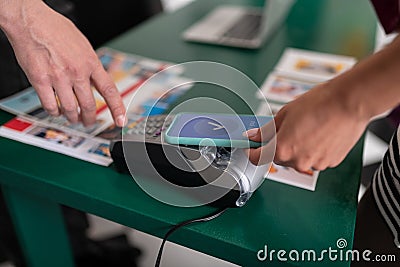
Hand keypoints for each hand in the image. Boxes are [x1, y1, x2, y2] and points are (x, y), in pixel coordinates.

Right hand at [3, 1, 125, 126]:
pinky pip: (50, 105)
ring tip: (73, 118)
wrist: (30, 20)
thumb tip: (95, 79)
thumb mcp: (83, 44)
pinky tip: (56, 111)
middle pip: (89, 105)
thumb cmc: (55, 28)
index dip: (117, 108)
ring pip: (71, 109)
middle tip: (89, 122)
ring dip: (73, 117)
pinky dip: (55, 112)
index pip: (109, 91)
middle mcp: (77, 72)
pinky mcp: (40, 81)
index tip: (121, 120)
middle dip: (90, 118)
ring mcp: (59, 78)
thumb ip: (90, 64)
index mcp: (91, 62)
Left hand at [246, 83, 369, 171]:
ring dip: (298, 148)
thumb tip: (254, 137)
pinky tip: (320, 133)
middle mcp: (298, 161)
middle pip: (279, 158)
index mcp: (282, 149)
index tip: (251, 146)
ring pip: (298, 159)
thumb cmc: (319, 103)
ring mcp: (316, 164)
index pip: (258, 157)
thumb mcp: (284, 113)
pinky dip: (314, 149)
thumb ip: (267, 130)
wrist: (349, 102)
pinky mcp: (330, 162)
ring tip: (309, 128)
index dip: (252, 150)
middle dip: (279, 145)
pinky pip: (315, 158)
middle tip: (287, 128)